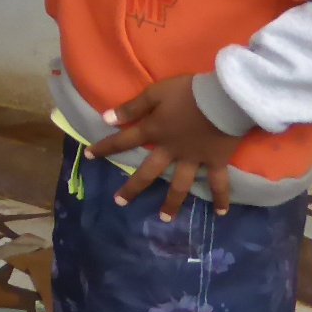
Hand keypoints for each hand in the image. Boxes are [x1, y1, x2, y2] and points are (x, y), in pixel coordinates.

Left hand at [92, 75, 243, 218]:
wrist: (223, 99)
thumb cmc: (188, 92)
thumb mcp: (155, 93)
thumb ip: (132, 108)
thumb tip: (106, 119)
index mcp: (154, 131)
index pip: (123, 141)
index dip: (105, 148)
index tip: (88, 156)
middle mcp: (170, 150)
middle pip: (148, 173)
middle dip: (133, 188)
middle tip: (120, 203)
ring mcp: (194, 159)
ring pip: (180, 185)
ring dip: (172, 203)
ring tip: (164, 218)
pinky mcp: (217, 161)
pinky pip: (219, 183)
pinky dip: (221, 198)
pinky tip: (220, 213)